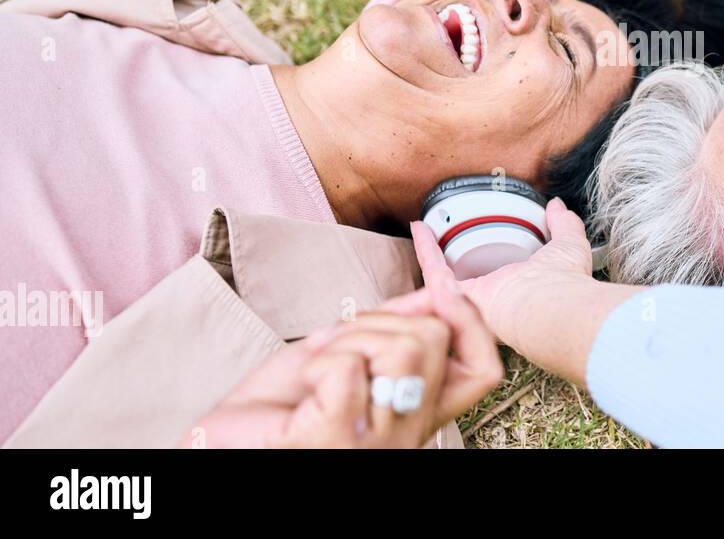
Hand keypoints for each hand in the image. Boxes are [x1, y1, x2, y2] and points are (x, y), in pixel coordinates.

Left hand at [188, 272, 501, 447]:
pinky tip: (305, 382)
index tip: (440, 290)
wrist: (220, 450)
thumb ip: (388, 331)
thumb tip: (433, 293)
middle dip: (381, 319)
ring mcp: (376, 442)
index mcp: (414, 416)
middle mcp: (406, 435)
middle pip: (437, 341)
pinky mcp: (337, 440)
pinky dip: (320, 360)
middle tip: (340, 343)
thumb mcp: (343, 359)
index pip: (486, 370)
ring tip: (322, 363)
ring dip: (352, 338)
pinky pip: (349, 370)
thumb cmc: (271, 418)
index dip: (472, 321)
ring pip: (407, 349)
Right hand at [410, 201, 591, 347]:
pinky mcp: (461, 295)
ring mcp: (475, 302)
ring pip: (445, 278)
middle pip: (467, 281)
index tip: (478, 243)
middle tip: (438, 238)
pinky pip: (435, 271)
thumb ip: (564, 225)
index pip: (499, 276)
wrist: (553, 305)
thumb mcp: (568, 246)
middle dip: (451, 261)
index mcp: (520, 290)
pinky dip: (424, 248)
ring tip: (422, 230)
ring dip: (431, 253)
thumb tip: (558, 207)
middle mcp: (495, 302)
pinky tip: (419, 228)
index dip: (488, 261)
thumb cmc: (564, 284)